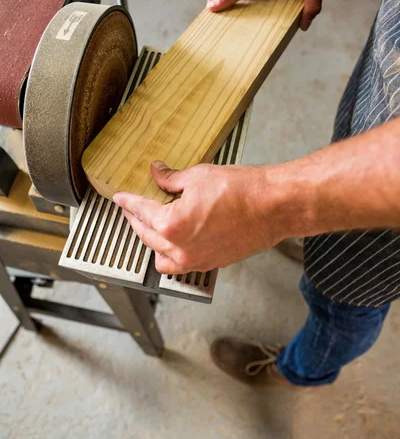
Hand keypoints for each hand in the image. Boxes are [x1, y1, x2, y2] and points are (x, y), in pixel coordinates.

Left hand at [113, 161, 286, 273]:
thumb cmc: (241, 191)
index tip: (120, 197)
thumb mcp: (198, 176)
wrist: (273, 207)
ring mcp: (196, 260)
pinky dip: (173, 255)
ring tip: (152, 227)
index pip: (140, 212)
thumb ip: (171, 179)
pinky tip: (175, 242)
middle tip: (131, 208)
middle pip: (146, 235)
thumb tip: (157, 173)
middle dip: (135, 220)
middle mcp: (180, 249)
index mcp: (171, 226)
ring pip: (161, 257)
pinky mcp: (212, 263)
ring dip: (152, 242)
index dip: (127, 202)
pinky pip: (182, 265)